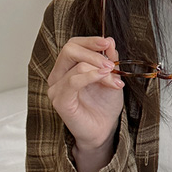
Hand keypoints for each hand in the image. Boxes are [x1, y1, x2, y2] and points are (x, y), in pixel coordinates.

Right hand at [47, 36, 124, 152]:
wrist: (104, 130)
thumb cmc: (104, 106)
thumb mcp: (111, 77)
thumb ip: (109, 60)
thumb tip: (110, 42)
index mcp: (67, 68)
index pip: (73, 45)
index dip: (90, 41)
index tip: (108, 42)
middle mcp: (58, 76)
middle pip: (69, 49)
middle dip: (93, 52)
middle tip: (111, 63)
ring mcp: (57, 88)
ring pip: (76, 65)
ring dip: (99, 67)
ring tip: (114, 76)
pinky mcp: (60, 101)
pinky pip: (73, 81)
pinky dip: (90, 76)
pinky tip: (104, 77)